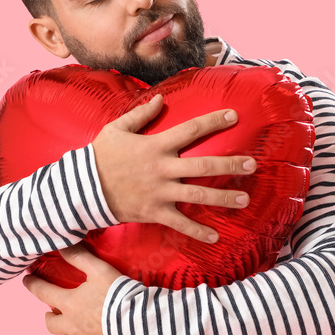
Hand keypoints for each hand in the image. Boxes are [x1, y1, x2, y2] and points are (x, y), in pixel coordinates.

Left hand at [22, 243, 121, 334]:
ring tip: (78, 330)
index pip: (43, 293)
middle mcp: (72, 327)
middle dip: (50, 317)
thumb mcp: (99, 270)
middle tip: (53, 312)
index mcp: (70, 304)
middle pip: (51, 325)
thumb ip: (79, 257)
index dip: (33, 284)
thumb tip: (61, 245)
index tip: (27, 280)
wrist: (140, 322)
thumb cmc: (118, 294)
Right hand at [91, 93, 256, 242]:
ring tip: (244, 199)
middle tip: (252, 164)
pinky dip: (197, 231)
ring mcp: (160, 192)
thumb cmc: (99, 156)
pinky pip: (180, 224)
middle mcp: (162, 169)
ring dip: (223, 198)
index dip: (214, 121)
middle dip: (230, 164)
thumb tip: (162, 98)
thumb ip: (141, 113)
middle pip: (203, 165)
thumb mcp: (117, 129)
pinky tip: (216, 236)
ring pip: (198, 195)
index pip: (191, 129)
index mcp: (155, 145)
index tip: (234, 115)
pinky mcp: (154, 212)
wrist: (81, 188)